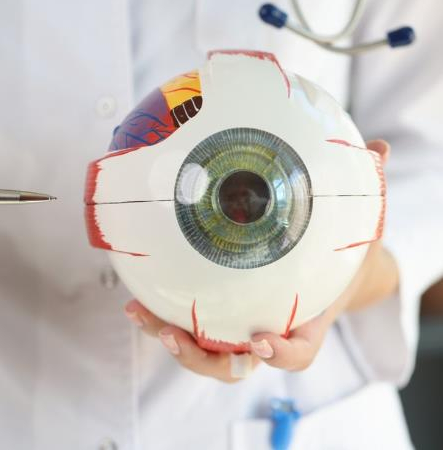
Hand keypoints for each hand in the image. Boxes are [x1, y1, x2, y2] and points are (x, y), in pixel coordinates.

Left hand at [124, 139, 397, 379]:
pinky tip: (135, 296)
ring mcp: (235, 330)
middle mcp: (266, 334)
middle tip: (176, 334)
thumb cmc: (335, 255)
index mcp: (305, 324)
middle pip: (232, 364)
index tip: (261, 339)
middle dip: (201, 356)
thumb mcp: (354, 228)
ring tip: (140, 312)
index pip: (297, 353)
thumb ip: (363, 196)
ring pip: (201, 352)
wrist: (321, 270)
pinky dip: (160, 317)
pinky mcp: (212, 318)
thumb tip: (379, 151)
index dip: (279, 352)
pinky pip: (185, 326)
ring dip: (169, 339)